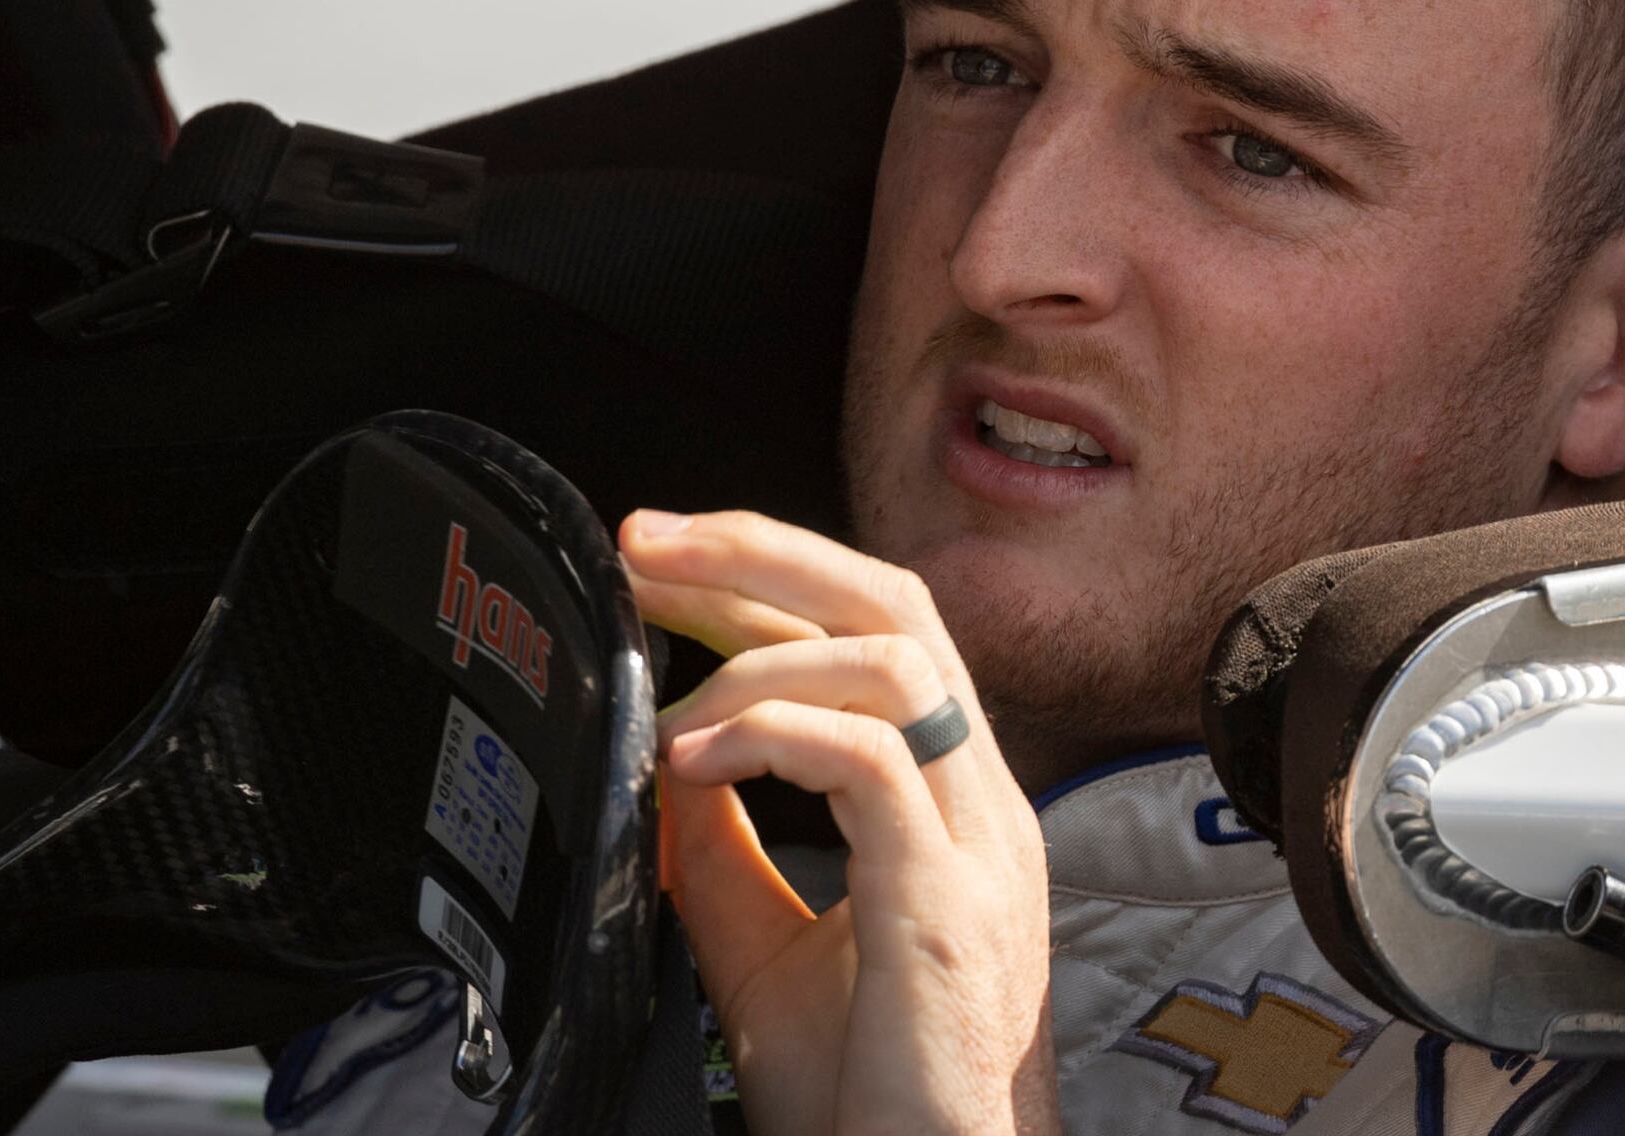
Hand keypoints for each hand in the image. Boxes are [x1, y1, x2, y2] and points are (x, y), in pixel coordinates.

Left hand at [623, 510, 1058, 1135]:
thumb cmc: (864, 1098)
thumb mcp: (766, 952)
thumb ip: (723, 856)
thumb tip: (664, 766)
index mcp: (948, 804)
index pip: (873, 633)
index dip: (766, 579)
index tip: (659, 565)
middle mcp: (978, 804)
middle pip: (898, 603)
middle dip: (762, 553)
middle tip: (646, 544)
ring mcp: (976, 845)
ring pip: (895, 657)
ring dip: (758, 653)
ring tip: (666, 712)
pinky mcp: (947, 900)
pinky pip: (870, 757)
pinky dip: (770, 731)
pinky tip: (692, 762)